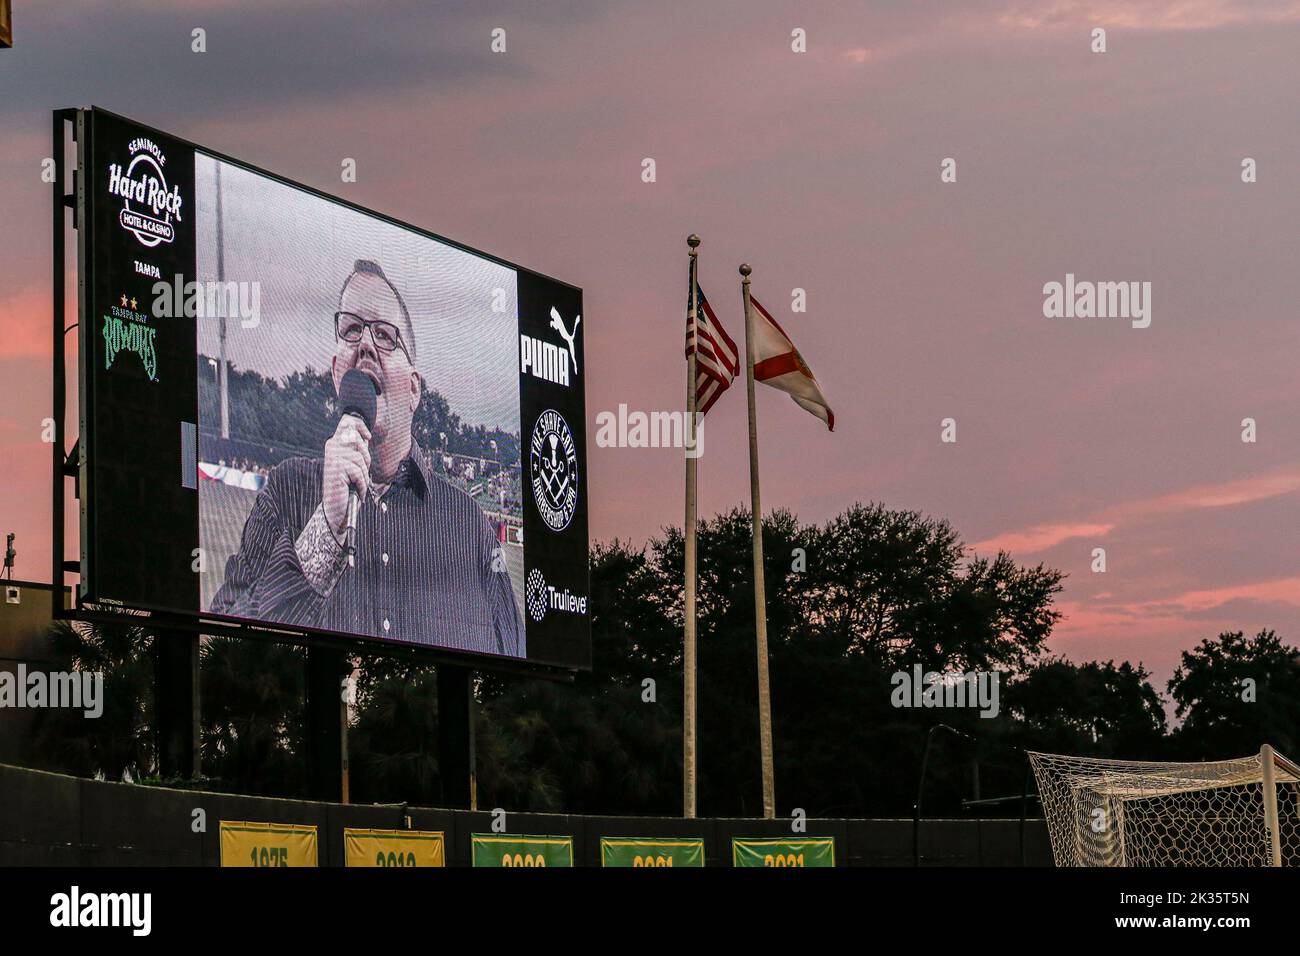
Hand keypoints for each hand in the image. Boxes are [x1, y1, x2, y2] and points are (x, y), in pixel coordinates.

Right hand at [322, 414, 371, 538]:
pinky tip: (356, 491)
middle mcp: (331, 447)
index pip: (347, 423)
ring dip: (363, 475)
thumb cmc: (346, 486)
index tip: (368, 436)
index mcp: (334, 443)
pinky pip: (360, 473)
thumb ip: (356, 449)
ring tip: (356, 484)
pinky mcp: (337, 469)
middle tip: (360, 473)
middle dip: (365, 458)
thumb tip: (365, 436)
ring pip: (361, 459)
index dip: (360, 425)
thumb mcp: (352, 464)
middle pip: (358, 440)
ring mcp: (333, 457)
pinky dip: (362, 485)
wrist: (335, 508)